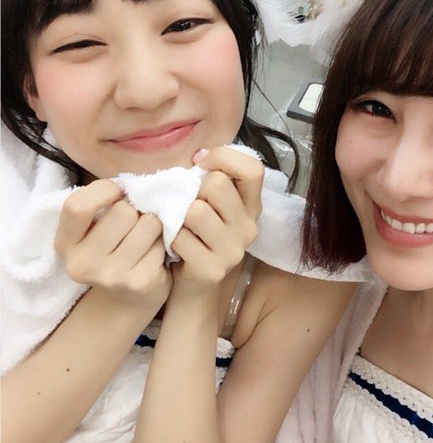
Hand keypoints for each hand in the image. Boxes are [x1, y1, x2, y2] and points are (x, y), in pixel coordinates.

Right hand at [55, 179, 170, 315]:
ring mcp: (111, 276)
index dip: (104, 190)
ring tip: (146, 239)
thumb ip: (104, 204)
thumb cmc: (112, 251)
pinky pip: (162, 243)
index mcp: (65, 244)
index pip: (77, 206)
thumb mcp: (94, 230)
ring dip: (153, 226)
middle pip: (123, 212)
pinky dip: (163, 244)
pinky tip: (154, 256)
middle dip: (136, 211)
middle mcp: (82, 263)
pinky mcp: (139, 283)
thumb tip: (137, 185)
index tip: (118, 193)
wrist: (125, 302)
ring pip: (148, 224)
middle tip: (135, 224)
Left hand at [171, 147, 263, 293]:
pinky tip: (177, 248)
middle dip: (195, 192)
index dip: (224, 157)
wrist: (192, 286)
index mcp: (251, 207)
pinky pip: (181, 237)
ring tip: (183, 228)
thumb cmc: (197, 235)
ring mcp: (233, 251)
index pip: (253, 169)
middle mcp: (249, 227)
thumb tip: (199, 156)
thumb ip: (213, 179)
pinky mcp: (213, 270)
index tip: (201, 163)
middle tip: (190, 208)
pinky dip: (171, 240)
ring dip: (180, 217)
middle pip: (217, 185)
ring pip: (196, 211)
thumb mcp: (213, 205)